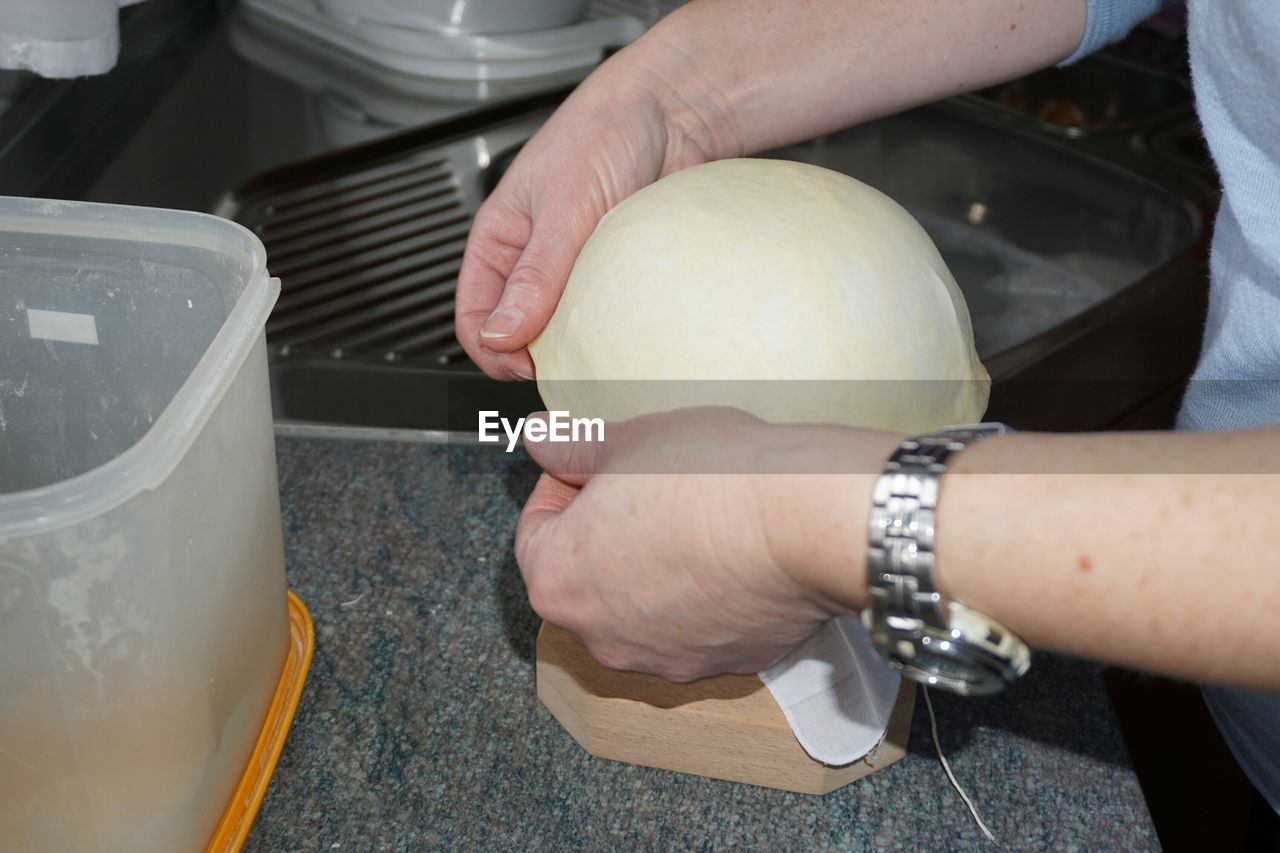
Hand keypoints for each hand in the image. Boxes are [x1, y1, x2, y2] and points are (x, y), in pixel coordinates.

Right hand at [455, 43, 739, 379]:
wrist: (674, 114)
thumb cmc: (604, 133)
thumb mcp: (562, 206)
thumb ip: (534, 275)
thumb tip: (501, 334)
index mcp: (499, 243)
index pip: (474, 320)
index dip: (495, 352)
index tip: (530, 368)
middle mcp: (533, 263)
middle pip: (519, 335)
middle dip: (540, 358)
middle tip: (573, 366)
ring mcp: (576, 273)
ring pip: (565, 332)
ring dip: (580, 345)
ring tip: (601, 345)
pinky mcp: (615, 276)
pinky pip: (608, 318)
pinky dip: (616, 329)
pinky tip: (629, 325)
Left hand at [516, 408, 901, 680]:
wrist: (805, 521)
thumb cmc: (713, 477)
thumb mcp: (628, 439)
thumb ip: (571, 446)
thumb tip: (539, 441)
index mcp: (558, 581)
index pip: (534, 529)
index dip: (564, 483)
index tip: (597, 461)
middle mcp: (600, 636)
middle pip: (587, 574)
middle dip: (608, 529)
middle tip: (647, 484)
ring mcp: (662, 659)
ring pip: (641, 605)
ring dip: (655, 564)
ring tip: (695, 515)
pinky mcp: (722, 665)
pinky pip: (698, 625)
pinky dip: (705, 594)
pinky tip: (732, 552)